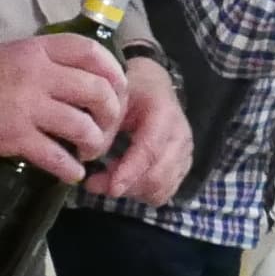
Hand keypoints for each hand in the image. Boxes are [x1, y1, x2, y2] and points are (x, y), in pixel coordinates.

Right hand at [0, 33, 126, 183]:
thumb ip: (45, 61)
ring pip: (82, 126)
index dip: (112, 70)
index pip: (91, 52)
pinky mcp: (15, 137)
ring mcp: (28, 107)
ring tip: (89, 150)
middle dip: (112, 112)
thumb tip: (78, 76)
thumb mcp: (11, 53)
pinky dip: (70, 168)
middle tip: (108, 125)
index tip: (118, 87)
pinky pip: (56, 156)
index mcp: (38, 51)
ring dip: (94, 143)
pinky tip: (73, 173)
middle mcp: (39, 76)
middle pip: (97, 91)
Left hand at [86, 57, 194, 205]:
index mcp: (165, 115)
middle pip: (158, 176)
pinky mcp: (182, 165)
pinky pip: (164, 191)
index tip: (110, 188)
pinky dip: (142, 192)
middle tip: (94, 183)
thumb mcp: (115, 97)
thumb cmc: (132, 88)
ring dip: (132, 191)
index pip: (150, 150)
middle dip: (126, 187)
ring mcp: (185, 153)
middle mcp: (181, 137)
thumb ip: (104, 126)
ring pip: (161, 189)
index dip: (130, 173)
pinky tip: (126, 177)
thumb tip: (90, 157)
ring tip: (109, 176)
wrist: (154, 84)